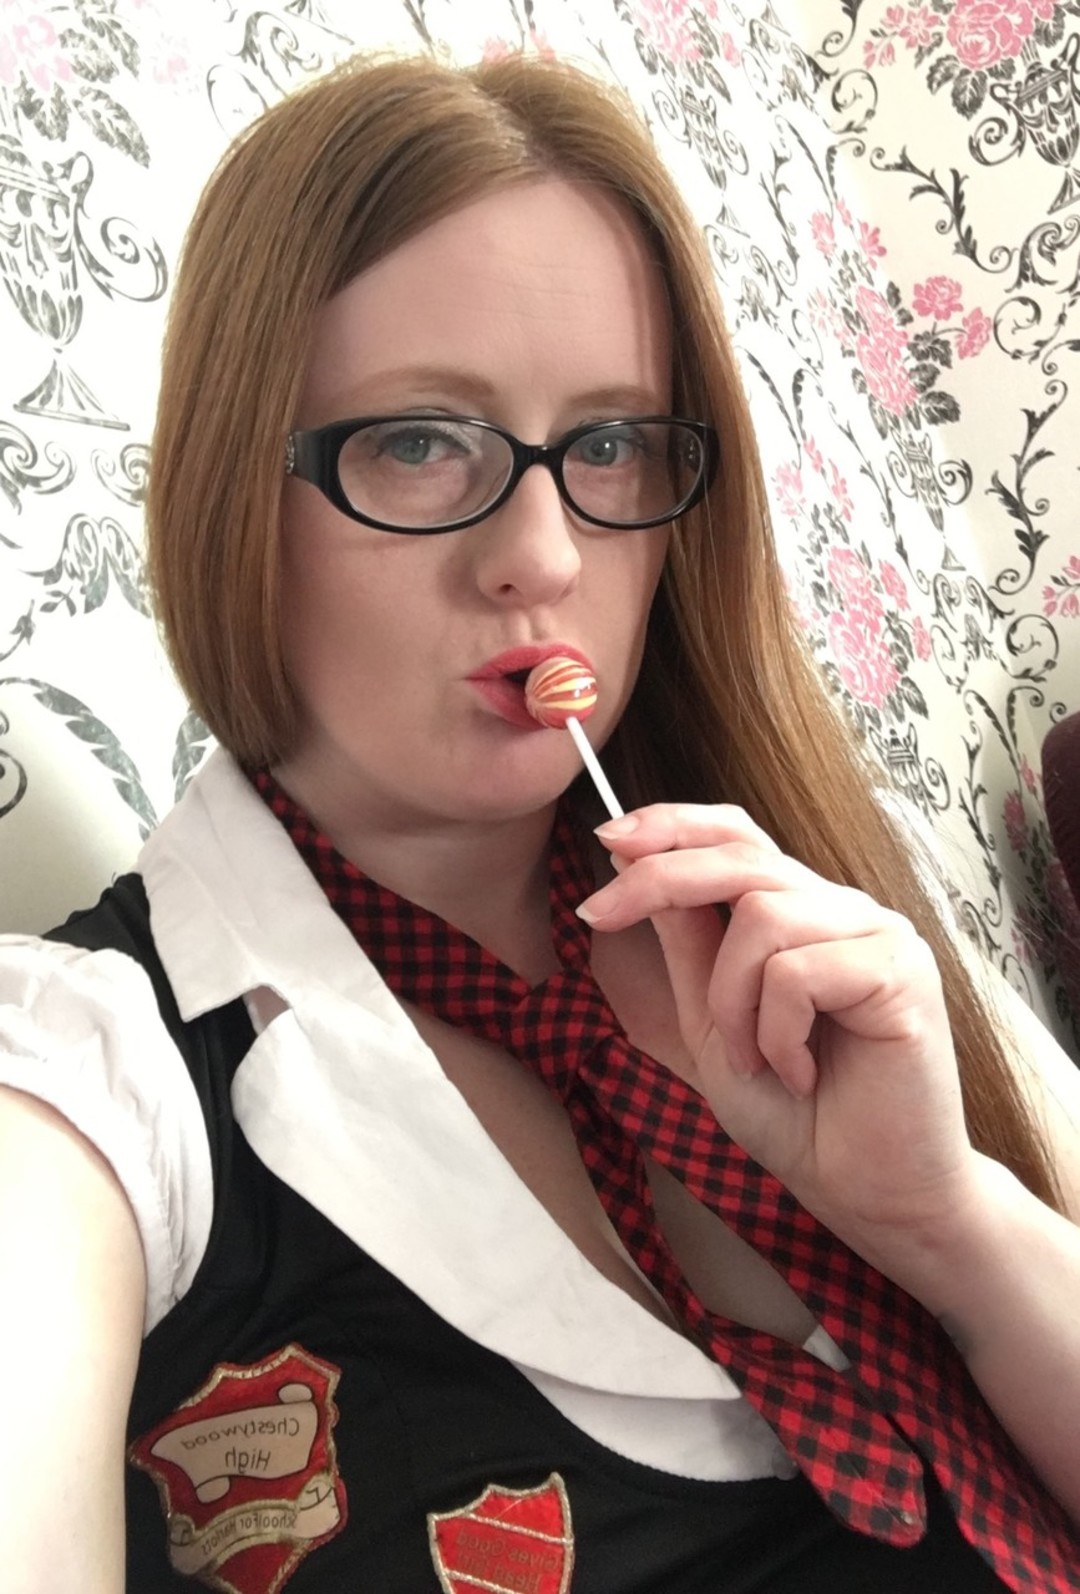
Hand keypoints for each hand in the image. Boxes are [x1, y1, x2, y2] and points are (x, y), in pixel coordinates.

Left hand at [578, 803, 980, 1271]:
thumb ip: (687, 944)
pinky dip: (777, 1031)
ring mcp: (879, 935)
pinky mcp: (903, 973)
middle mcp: (843, 909)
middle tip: (598, 914)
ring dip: (731, 999)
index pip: (738, 835)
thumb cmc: (796, 1115)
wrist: (866, 1194)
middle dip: (658, 880)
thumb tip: (632, 862)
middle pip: (741, 856)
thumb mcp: (713, 1022)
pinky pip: (800, 971)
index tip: (607, 837)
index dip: (672, 825)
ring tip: (751, 1060)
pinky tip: (799, 1074)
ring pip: (764, 917)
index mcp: (801, 912)